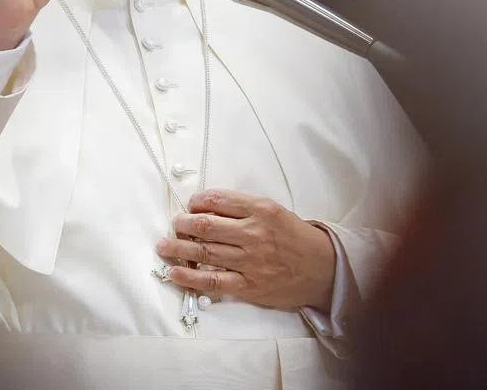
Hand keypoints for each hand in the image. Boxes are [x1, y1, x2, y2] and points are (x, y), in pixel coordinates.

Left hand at [156, 189, 335, 310]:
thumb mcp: (275, 211)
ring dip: (178, 248)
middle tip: (174, 223)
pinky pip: (212, 281)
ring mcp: (250, 261)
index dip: (197, 202)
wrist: (322, 270)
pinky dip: (189, 277)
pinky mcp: (248, 286)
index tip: (189, 205)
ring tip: (163, 245)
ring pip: (204, 252)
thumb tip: (207, 207)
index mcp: (261, 210)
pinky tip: (174, 273)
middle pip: (206, 226)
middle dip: (183, 223)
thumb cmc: (295, 238)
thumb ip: (243, 207)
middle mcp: (254, 234)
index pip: (218, 201)